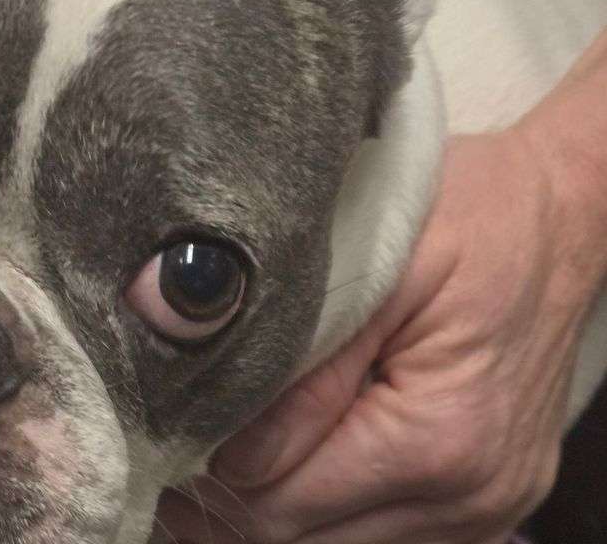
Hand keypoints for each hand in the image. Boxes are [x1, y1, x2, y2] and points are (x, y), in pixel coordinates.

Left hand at [155, 90, 606, 543]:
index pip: (281, 500)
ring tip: (209, 448)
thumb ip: (302, 365)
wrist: (558, 210)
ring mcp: (484, 503)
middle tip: (166, 438)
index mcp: (438, 441)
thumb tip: (219, 438)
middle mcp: (469, 495)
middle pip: (302, 540)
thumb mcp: (375, 268)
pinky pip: (379, 528)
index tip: (161, 419)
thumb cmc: (467, 216)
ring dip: (270, 504)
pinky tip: (279, 454)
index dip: (209, 465)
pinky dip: (321, 501)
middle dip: (226, 496)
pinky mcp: (484, 491)